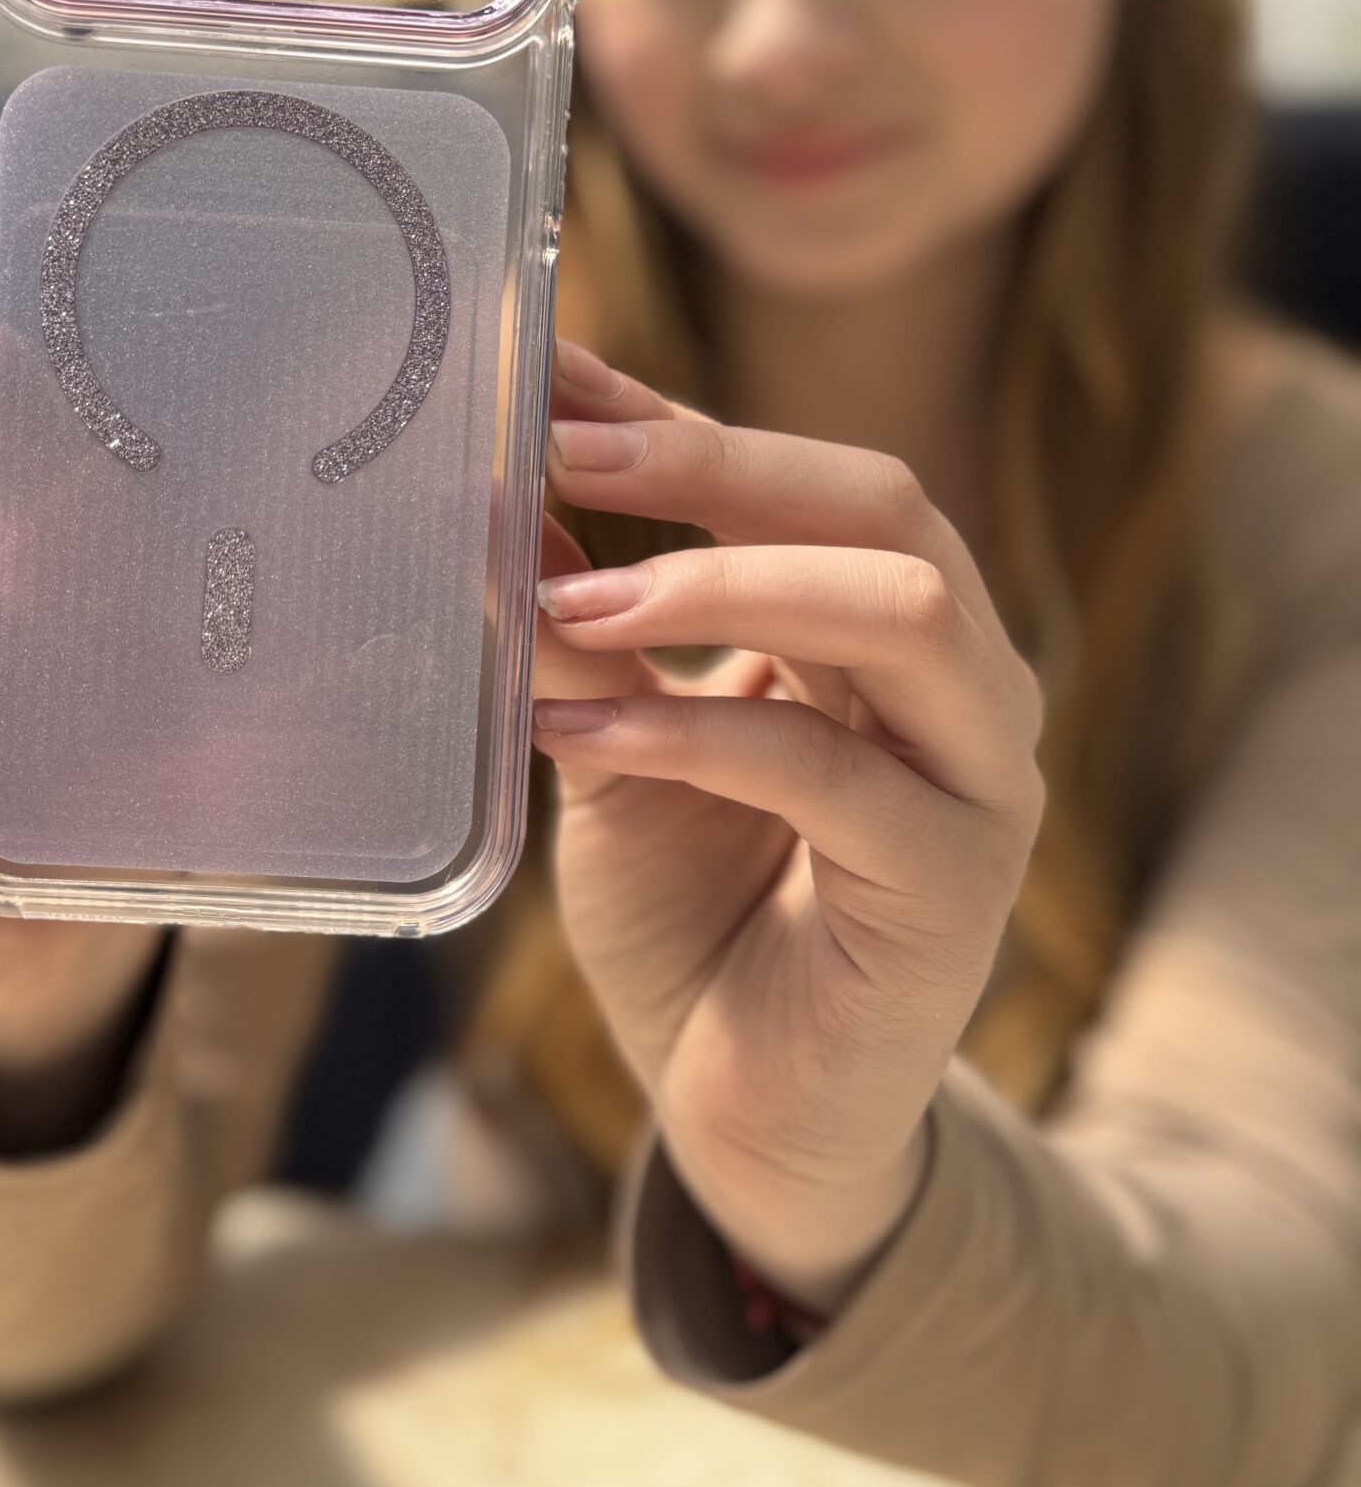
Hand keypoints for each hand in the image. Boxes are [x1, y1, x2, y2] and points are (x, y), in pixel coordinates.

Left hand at [530, 341, 1045, 1310]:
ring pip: (901, 609)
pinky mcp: (955, 887)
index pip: (803, 479)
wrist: (745, 1115)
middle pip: (884, 503)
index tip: (547, 371)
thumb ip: (589, 633)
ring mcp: (979, 782)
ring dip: (724, 581)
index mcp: (891, 631)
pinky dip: (692, 732)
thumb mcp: (618, 745)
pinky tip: (580, 728)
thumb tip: (505, 496)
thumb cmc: (691, 917)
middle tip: (565, 451)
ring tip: (576, 601)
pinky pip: (832, 772)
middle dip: (717, 461)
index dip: (674, 416)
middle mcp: (962, 684)